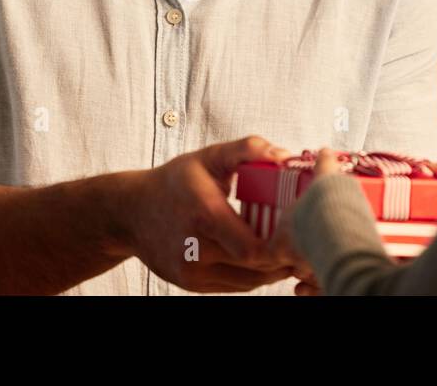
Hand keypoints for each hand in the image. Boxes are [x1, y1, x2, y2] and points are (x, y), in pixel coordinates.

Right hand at [123, 135, 298, 292]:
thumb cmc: (173, 182)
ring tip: (290, 250)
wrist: (130, 213)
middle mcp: (196, 248)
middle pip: (254, 266)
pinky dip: (254, 275)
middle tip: (305, 240)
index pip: (253, 247)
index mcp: (204, 213)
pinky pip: (234, 286)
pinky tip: (265, 258)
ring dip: (272, 269)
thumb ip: (246, 149)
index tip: (299, 228)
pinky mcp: (191, 283)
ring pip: (247, 280)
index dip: (281, 245)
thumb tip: (282, 153)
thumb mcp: (208, 156)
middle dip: (284, 256)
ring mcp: (192, 270)